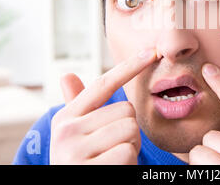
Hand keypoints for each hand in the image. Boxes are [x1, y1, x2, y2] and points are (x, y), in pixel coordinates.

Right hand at [49, 48, 156, 164]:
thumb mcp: (76, 136)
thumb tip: (66, 75)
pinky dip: (128, 163)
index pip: (103, 84)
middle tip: (112, 149)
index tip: (153, 51)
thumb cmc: (84, 163)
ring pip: (130, 130)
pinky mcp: (87, 169)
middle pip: (126, 110)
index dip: (130, 66)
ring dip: (130, 147)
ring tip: (112, 160)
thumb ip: (76, 107)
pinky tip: (114, 170)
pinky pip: (128, 151)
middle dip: (129, 130)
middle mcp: (66, 130)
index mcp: (66, 117)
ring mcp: (73, 151)